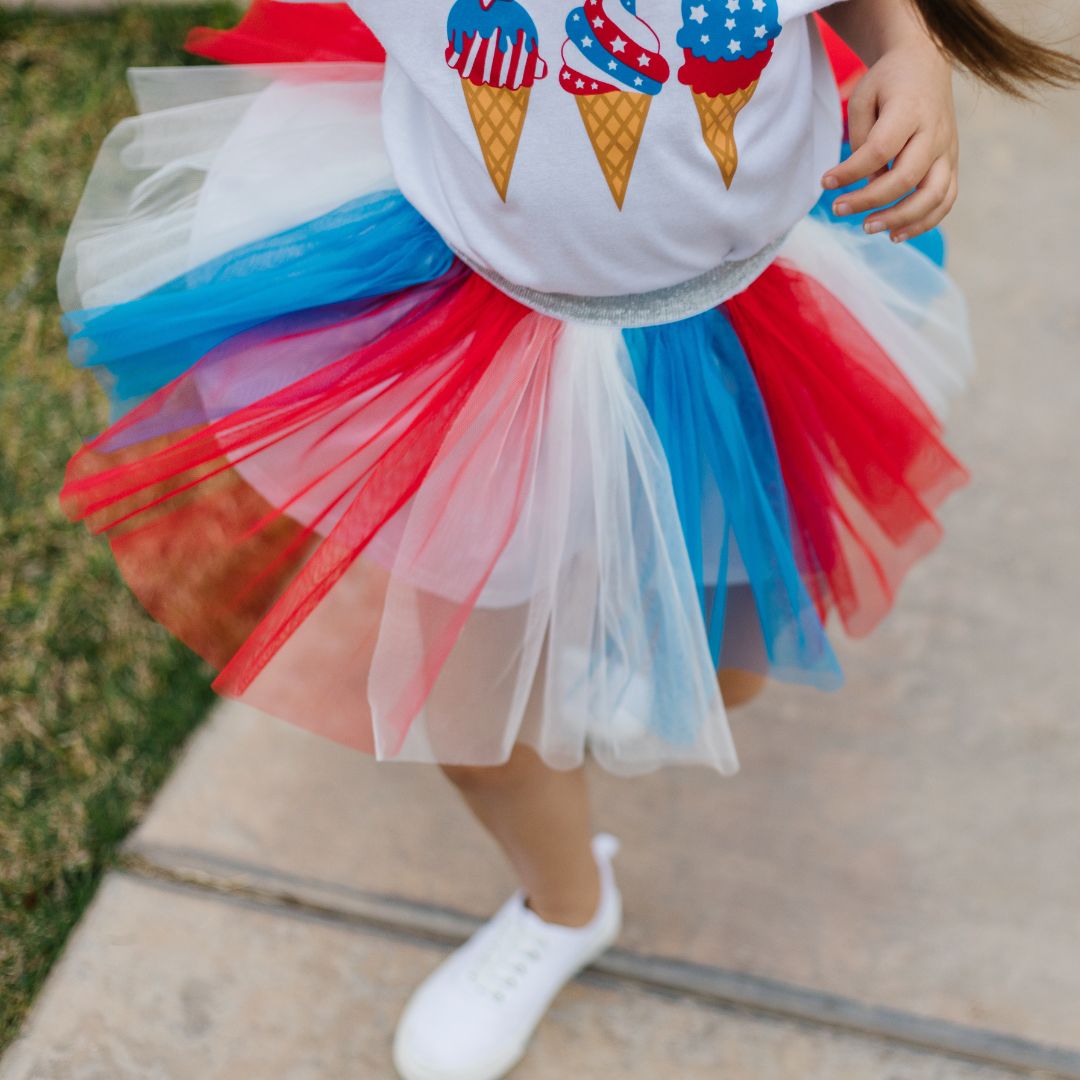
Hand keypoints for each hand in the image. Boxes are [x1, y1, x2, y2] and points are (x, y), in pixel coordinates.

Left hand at [822, 40, 958, 242]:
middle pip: (905, 177)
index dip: (850, 172)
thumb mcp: (864, 98)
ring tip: (867, 228)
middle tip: (838, 210)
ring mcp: (947, 150)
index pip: (879, 149)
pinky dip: (924, 223)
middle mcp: (935, 132)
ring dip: (900, 219)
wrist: (926, 64)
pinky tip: (895, 234)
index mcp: (910, 109)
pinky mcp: (951, 163)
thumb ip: (863, 140)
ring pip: (933, 196)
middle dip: (869, 200)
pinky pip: (945, 200)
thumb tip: (867, 184)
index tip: (826, 183)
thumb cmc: (887, 85)